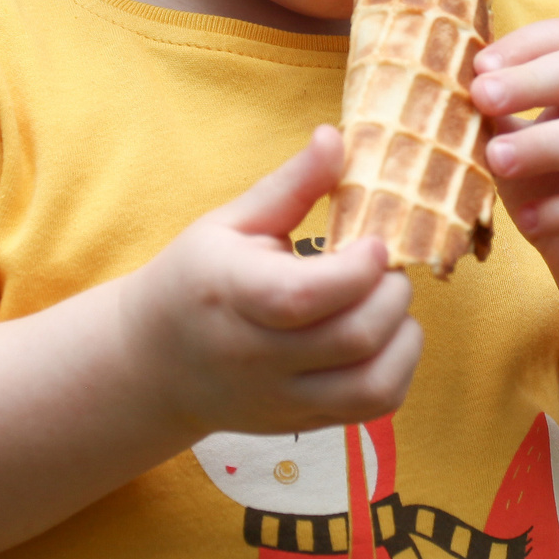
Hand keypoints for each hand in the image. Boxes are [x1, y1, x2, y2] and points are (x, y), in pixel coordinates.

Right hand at [122, 126, 421, 439]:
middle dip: (392, 295)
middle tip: (387, 269)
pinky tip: (385, 339)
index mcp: (231, 294)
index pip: (303, 296)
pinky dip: (398, 371)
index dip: (357, 270)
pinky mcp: (301, 422)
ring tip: (389, 305)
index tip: (376, 243)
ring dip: (403, 338)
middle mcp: (255, 356)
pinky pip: (372, 409)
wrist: (154, 365)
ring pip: (372, 385)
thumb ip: (289, 185)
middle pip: (352, 339)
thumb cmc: (194, 280)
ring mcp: (280, 398)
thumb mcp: (229, 224)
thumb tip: (335, 136)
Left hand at [473, 19, 558, 307]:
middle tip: (480, 97)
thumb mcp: (517, 152)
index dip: (525, 45)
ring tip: (496, 159)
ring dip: (548, 143)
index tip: (477, 68)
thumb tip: (441, 86)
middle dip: (535, 81)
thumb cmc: (557, 199)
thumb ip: (495, 119)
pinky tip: (529, 222)